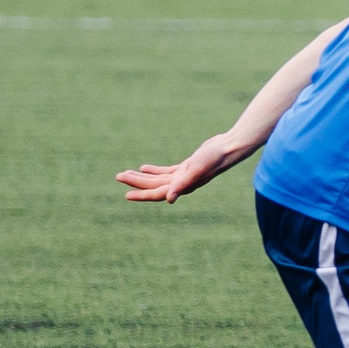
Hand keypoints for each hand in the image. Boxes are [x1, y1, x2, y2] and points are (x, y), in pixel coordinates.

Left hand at [116, 133, 251, 202]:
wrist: (230, 148)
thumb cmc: (215, 158)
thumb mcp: (196, 169)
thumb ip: (182, 184)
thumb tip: (169, 200)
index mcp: (183, 186)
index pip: (158, 193)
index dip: (142, 195)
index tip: (126, 195)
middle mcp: (182, 183)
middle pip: (154, 185)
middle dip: (136, 182)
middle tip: (118, 176)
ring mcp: (184, 175)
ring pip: (158, 179)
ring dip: (142, 177)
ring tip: (126, 173)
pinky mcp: (187, 166)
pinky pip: (166, 172)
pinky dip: (154, 171)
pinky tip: (144, 168)